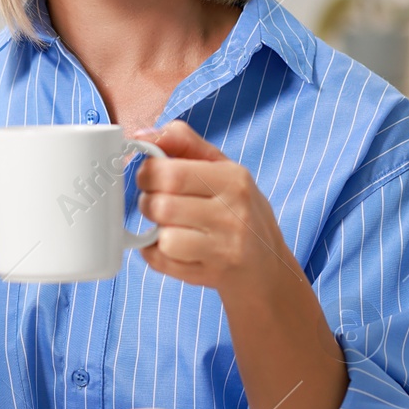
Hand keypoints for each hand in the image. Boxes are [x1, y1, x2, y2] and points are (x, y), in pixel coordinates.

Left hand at [129, 120, 305, 300]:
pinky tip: (172, 246)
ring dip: (154, 231)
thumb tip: (141, 134)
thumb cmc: (238, 209)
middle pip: (162, 205)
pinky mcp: (211, 274)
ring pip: (163, 237)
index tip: (149, 176)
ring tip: (167, 226)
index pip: (171, 173)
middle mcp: (233, 213)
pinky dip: (156, 254)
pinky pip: (163, 262)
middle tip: (155, 202)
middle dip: (147, 202)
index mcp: (234, 180)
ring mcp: (224, 248)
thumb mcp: (222, 168)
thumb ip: (184, 142)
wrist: (266, 265)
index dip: (148, 173)